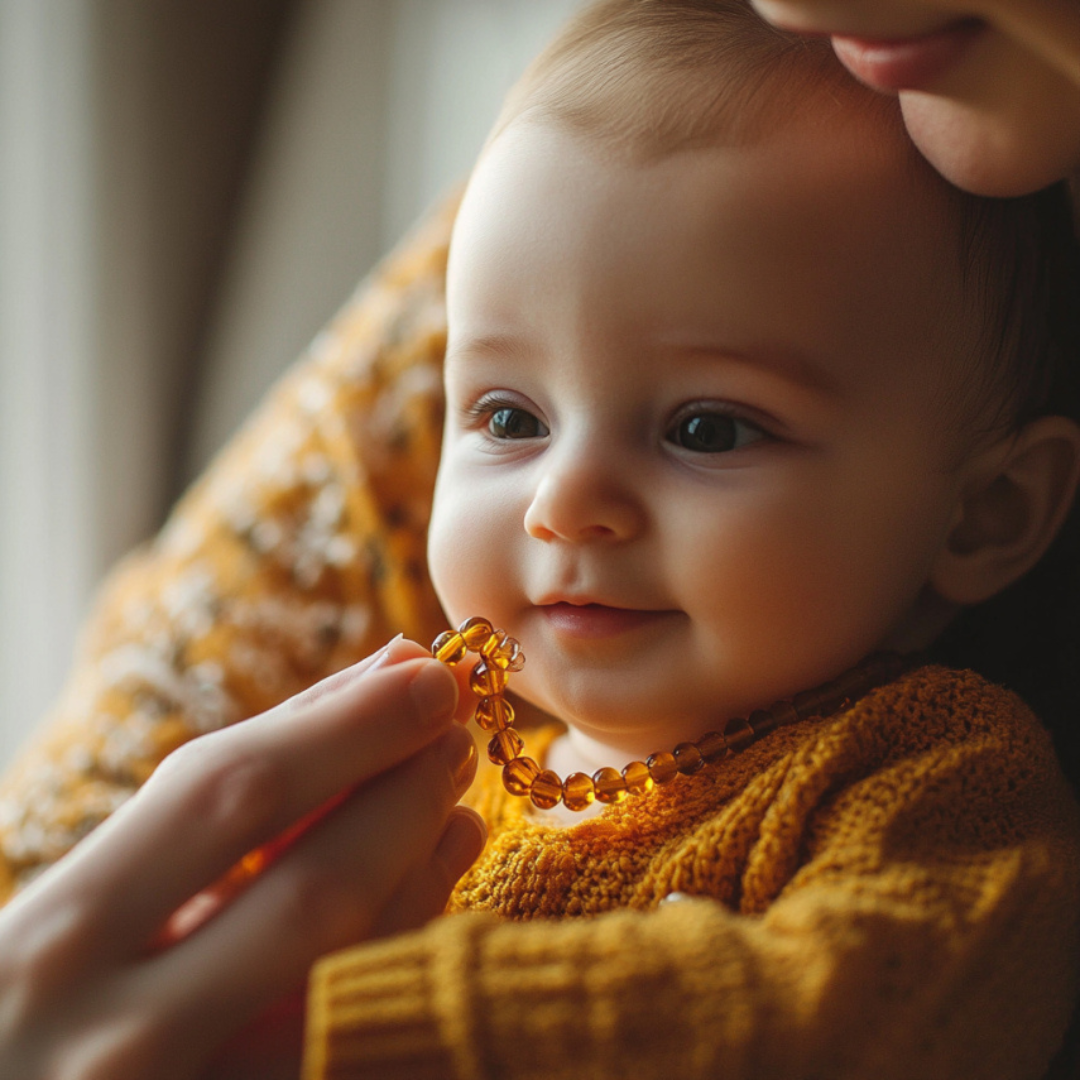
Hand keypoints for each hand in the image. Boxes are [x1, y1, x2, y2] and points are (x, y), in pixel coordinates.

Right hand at [0, 637, 484, 1079]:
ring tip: (455, 804)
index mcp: (64, 938)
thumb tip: (377, 676)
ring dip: (428, 871)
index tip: (428, 673)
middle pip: (319, 891)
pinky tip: (429, 892)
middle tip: (458, 733)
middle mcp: (125, 1039)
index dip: (352, 726)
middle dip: (407, 796)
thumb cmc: (49, 989)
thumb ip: (223, 787)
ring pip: (357, 978)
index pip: (235, 795)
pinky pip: (361, 1042)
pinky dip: (408, 952)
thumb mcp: (97, 888)